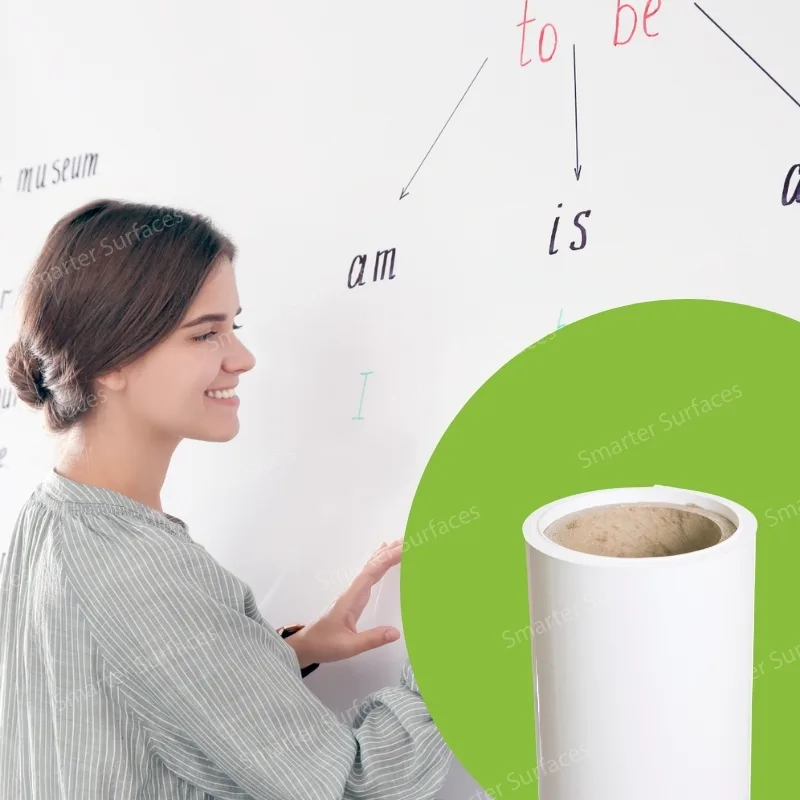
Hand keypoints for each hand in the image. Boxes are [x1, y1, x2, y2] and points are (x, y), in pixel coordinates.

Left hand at [286, 540, 403, 667]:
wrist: (306, 646)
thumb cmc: (325, 644)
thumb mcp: (349, 646)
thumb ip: (372, 639)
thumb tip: (396, 632)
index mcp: (352, 598)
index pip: (372, 572)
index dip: (388, 559)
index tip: (405, 548)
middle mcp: (352, 590)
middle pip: (372, 565)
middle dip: (390, 552)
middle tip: (409, 540)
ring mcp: (353, 592)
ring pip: (371, 567)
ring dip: (385, 554)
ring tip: (400, 543)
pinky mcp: (354, 597)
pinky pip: (369, 574)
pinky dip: (378, 563)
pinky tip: (381, 556)